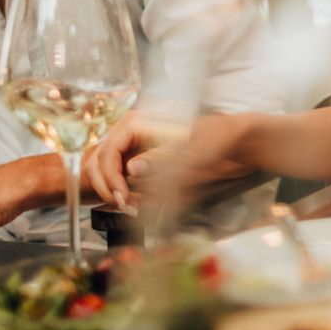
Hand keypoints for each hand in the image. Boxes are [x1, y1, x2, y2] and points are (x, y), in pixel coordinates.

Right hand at [86, 111, 243, 209]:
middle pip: (99, 161)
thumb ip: (158, 159)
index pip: (108, 151)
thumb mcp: (189, 149)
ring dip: (112, 191)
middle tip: (126, 206)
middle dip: (108, 187)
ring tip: (130, 207)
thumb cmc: (213, 138)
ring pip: (104, 170)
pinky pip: (119, 176)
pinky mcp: (140, 160)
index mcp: (138, 122)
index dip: (110, 177)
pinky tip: (135, 203)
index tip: (122, 198)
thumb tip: (131, 169)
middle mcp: (131, 132)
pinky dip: (122, 191)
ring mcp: (134, 146)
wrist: (231, 140)